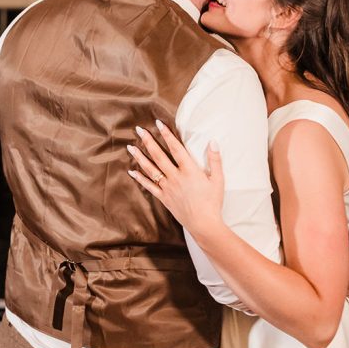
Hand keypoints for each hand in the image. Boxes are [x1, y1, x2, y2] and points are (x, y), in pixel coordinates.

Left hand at [126, 120, 224, 237]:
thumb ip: (215, 159)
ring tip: (131, 147)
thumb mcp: (218, 179)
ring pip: (151, 169)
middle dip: (148, 141)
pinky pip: (149, 186)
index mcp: (189, 170)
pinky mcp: (164, 198)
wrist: (203, 224)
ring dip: (140, 157)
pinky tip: (132, 171)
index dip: (167, 135)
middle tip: (139, 130)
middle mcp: (176, 177)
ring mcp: (168, 188)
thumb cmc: (212, 202)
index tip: (158, 123)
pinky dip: (140, 179)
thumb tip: (212, 141)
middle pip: (159, 156)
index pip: (176, 148)